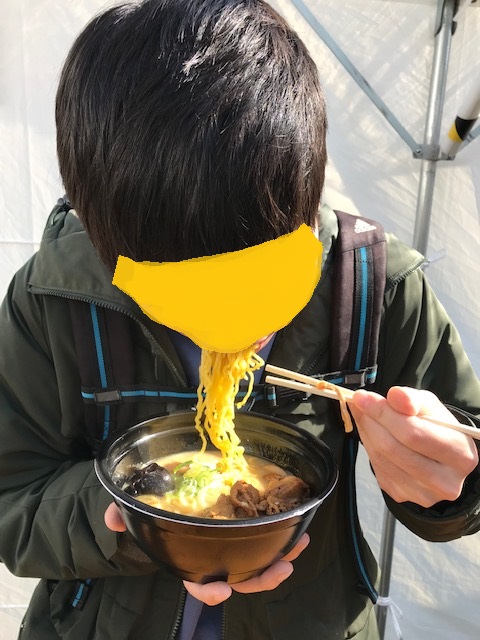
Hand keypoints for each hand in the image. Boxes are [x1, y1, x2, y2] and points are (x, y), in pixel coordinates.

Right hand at [105, 503, 309, 602]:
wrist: (170, 496)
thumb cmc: (158, 510)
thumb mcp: (141, 511)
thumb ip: (125, 514)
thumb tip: (111, 518)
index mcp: (189, 557)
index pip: (196, 582)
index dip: (208, 591)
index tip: (222, 592)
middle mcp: (213, 557)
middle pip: (237, 579)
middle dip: (260, 579)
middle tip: (280, 569)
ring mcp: (231, 546)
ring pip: (257, 563)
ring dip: (279, 559)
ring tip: (297, 548)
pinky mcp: (246, 529)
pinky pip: (266, 540)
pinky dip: (283, 538)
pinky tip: (297, 529)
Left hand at [349, 386, 478, 506]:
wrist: (438, 455)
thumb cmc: (436, 427)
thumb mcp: (430, 406)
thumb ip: (413, 399)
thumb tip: (394, 395)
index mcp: (460, 455)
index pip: (412, 433)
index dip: (383, 413)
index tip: (363, 397)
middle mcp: (445, 481)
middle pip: (392, 447)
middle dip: (370, 420)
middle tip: (360, 402)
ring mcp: (422, 493)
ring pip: (380, 457)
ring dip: (366, 431)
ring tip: (365, 414)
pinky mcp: (402, 495)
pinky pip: (377, 467)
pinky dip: (368, 445)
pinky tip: (372, 433)